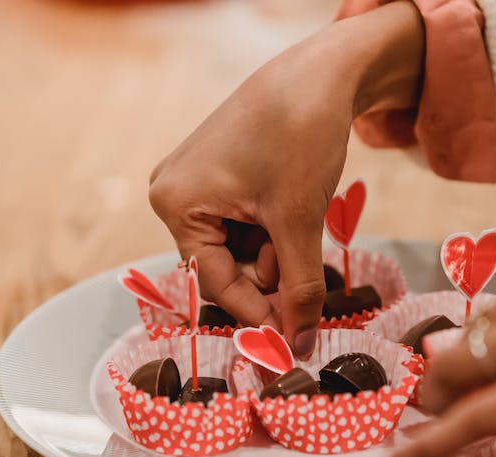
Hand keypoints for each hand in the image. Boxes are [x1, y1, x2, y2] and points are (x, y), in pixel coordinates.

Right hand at [149, 2, 422, 356]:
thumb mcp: (299, 222)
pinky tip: (292, 209)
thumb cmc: (300, 136)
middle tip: (306, 271)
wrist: (320, 73)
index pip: (215, 283)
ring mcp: (195, 183)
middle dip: (268, 275)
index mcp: (177, 204)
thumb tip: (301, 345)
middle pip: (225, 267)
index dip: (257, 314)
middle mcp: (174, 195)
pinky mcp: (219, 176)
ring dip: (275, 253)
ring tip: (300, 220)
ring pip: (238, 249)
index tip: (291, 342)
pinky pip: (242, 224)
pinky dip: (272, 231)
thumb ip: (300, 288)